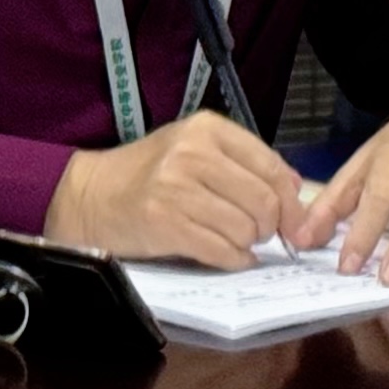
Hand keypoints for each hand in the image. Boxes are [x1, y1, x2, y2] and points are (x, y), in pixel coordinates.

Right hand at [41, 113, 303, 267]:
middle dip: (269, 226)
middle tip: (257, 233)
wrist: (92, 194)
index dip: (291, 202)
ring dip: (248, 244)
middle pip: (263, 201)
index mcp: (207, 128)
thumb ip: (244, 162)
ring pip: (244, 229)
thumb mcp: (194, 149)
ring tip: (234, 240)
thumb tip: (297, 188)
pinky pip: (220, 250)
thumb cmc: (149, 174)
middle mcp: (192, 152)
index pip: (272, 167)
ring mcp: (176, 187)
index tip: (292, 221)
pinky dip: (233, 259)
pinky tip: (228, 255)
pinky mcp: (164, 223)